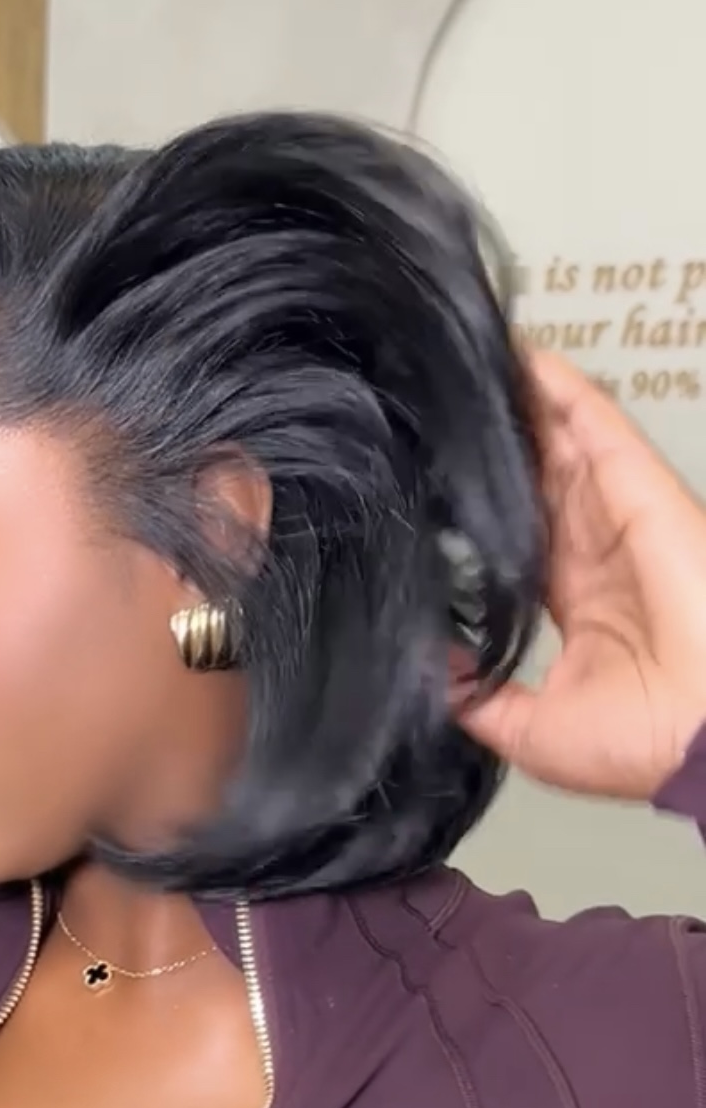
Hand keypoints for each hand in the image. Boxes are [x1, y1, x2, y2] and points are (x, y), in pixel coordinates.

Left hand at [458, 351, 705, 800]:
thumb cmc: (635, 748)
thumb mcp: (528, 733)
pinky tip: (527, 359)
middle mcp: (600, 559)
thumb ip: (474, 697)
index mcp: (579, 609)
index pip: (523, 540)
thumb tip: (428, 670)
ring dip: (527, 408)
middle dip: (505, 444)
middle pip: (542, 483)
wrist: (696, 739)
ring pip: (566, 448)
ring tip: (478, 364)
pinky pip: (599, 433)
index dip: (489, 508)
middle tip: (450, 403)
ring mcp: (624, 522)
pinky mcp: (645, 496)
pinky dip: (566, 395)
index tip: (444, 481)